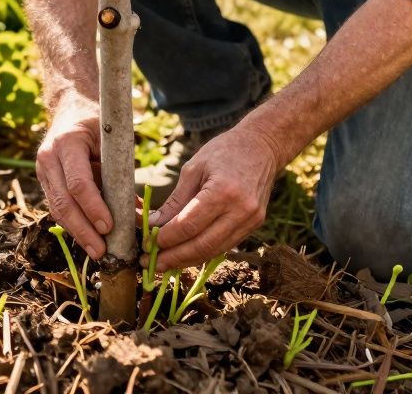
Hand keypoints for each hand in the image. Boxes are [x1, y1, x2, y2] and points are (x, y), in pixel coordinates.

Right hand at [35, 96, 111, 259]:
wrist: (71, 109)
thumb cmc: (98, 124)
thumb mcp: (112, 142)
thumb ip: (122, 174)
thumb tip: (139, 214)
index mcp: (67, 143)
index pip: (78, 183)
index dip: (93, 207)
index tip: (109, 227)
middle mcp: (49, 158)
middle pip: (63, 203)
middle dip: (83, 230)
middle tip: (102, 251)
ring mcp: (42, 170)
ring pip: (57, 210)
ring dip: (77, 233)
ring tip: (96, 252)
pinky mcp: (44, 182)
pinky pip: (57, 208)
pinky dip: (73, 225)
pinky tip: (87, 240)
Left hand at [148, 125, 285, 270]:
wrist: (262, 147)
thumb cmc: (224, 152)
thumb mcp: (193, 169)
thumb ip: (175, 201)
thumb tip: (152, 225)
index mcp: (223, 191)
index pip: (189, 226)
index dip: (166, 238)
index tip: (148, 243)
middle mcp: (241, 210)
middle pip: (202, 245)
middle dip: (174, 258)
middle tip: (150, 263)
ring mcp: (251, 220)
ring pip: (214, 251)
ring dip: (187, 260)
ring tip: (164, 264)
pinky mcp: (255, 225)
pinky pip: (225, 245)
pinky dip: (203, 252)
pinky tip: (185, 254)